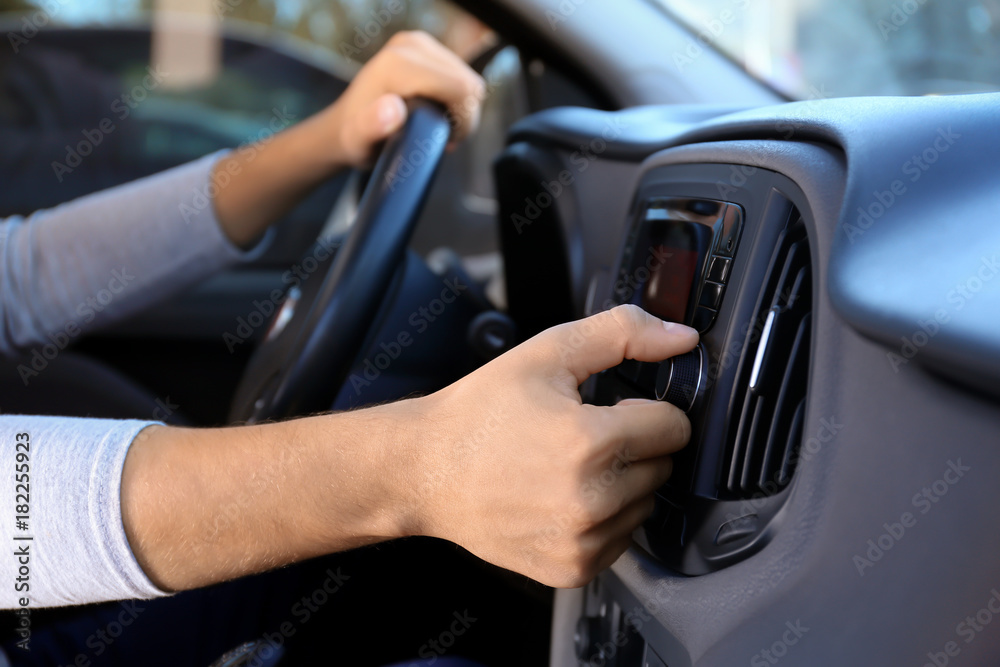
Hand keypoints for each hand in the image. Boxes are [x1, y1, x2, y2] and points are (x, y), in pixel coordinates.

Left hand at [322, 30, 486, 168]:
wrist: (344, 124)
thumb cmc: (355, 138)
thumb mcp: (359, 141)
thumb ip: (372, 126)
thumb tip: (393, 109)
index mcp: (399, 64)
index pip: (461, 89)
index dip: (463, 121)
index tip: (446, 142)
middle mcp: (410, 45)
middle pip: (468, 82)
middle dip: (464, 116)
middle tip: (443, 136)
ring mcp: (418, 42)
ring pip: (469, 79)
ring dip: (462, 109)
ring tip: (440, 127)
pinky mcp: (425, 46)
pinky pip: (461, 74)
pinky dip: (457, 98)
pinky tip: (439, 112)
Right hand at [405, 305, 698, 586]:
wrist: (426, 470)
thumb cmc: (479, 413)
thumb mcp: (547, 353)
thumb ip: (623, 334)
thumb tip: (679, 338)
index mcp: (591, 443)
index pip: (674, 427)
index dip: (646, 411)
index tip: (612, 411)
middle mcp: (592, 500)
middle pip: (663, 466)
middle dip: (633, 446)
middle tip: (580, 436)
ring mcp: (583, 541)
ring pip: (645, 504)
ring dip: (621, 484)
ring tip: (566, 467)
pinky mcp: (573, 568)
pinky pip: (621, 539)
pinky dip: (602, 519)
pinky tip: (561, 498)